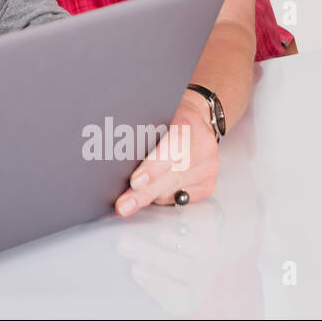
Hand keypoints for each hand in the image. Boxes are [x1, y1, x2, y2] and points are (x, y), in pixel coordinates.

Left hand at [114, 90, 217, 217]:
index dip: (152, 168)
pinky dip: (162, 197)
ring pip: (173, 190)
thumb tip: (113, 151)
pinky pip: (179, 197)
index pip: (171, 148)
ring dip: (149, 197)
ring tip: (128, 202)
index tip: (135, 182)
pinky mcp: (208, 184)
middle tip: (123, 205)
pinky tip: (153, 192)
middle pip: (171, 176)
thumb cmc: (169, 117)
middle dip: (143, 193)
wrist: (198, 119)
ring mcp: (207, 168)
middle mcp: (201, 148)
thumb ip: (141, 131)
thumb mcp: (155, 115)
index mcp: (187, 124)